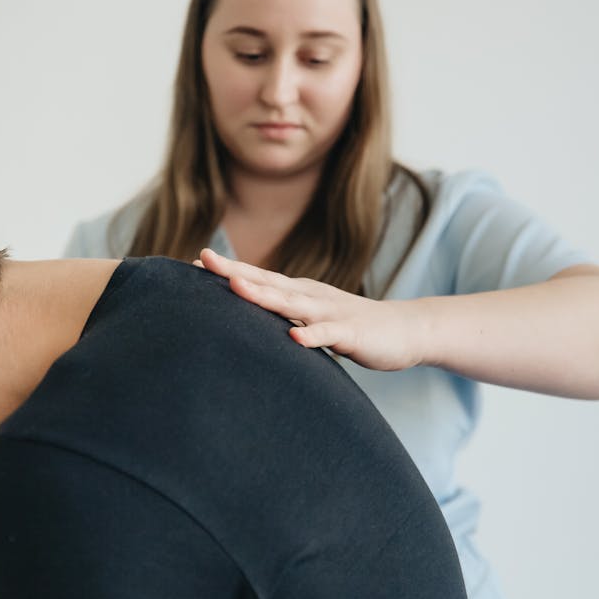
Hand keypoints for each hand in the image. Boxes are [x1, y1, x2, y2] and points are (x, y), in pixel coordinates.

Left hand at [195, 249, 426, 371]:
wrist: (404, 330)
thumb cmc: (351, 326)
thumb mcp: (310, 318)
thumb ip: (282, 317)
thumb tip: (245, 321)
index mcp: (298, 293)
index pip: (257, 277)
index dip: (227, 270)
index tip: (194, 262)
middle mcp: (310, 296)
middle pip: (267, 282)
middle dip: (235, 272)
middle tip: (204, 260)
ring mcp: (330, 312)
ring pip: (293, 304)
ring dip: (265, 296)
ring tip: (237, 287)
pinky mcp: (350, 333)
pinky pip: (328, 335)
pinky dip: (311, 336)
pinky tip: (294, 338)